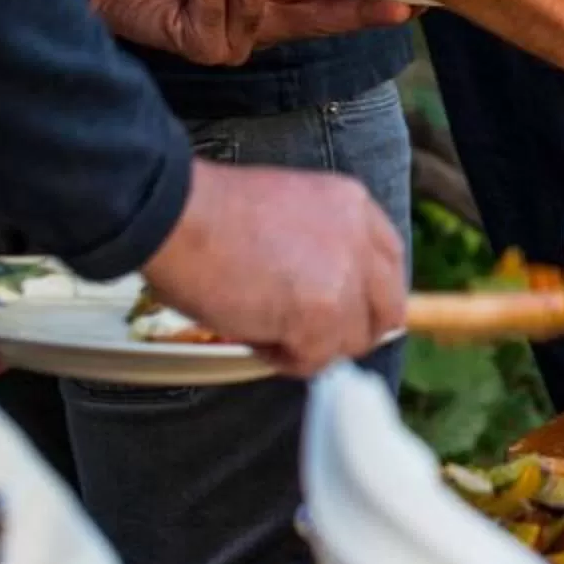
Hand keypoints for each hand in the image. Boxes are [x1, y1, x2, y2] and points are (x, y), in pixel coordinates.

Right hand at [140, 158, 406, 374]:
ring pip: (351, 340)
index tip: (343, 313)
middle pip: (386, 309)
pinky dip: (284, 358)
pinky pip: (315, 359)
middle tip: (305, 336)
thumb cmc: (207, 213)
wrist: (175, 213)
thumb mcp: (286, 211)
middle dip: (348, 331)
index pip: (389, 262)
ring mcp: (346, 275)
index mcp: (351, 204)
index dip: (367, 297)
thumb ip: (319, 244)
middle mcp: (359, 237)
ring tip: (261, 328)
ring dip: (309, 346)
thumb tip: (326, 292)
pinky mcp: (322, 312)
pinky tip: (252, 335)